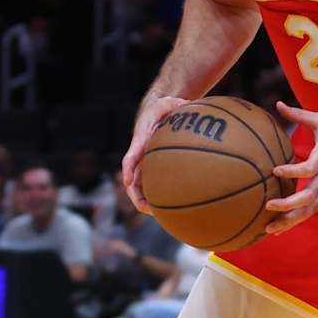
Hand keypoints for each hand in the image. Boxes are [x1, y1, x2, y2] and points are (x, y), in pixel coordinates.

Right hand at [121, 95, 188, 211]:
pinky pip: (151, 183)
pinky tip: (170, 208)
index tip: (128, 181)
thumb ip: (178, 105)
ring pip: (140, 185)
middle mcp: (140, 153)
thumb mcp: (170, 102)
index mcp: (141, 138)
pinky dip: (156, 195)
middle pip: (132, 178)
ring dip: (145, 200)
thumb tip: (189, 106)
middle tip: (144, 208)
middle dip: (136, 194)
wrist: (158, 110)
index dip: (129, 168)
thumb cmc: (165, 107)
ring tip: (158, 214)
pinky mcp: (152, 166)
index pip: (132, 154)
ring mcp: (145, 162)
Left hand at [263, 101, 317, 234]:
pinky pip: (308, 214)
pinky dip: (293, 223)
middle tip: (268, 204)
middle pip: (307, 196)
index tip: (275, 170)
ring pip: (307, 211)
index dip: (292, 171)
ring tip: (268, 229)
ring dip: (288, 221)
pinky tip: (277, 230)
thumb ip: (298, 115)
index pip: (308, 169)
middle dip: (288, 203)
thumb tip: (277, 104)